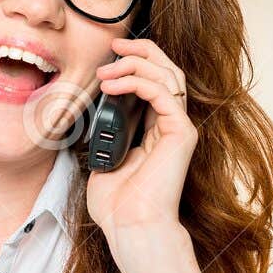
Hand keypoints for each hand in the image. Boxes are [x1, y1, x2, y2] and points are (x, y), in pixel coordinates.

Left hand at [84, 37, 195, 244]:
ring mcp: (179, 128)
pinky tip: (115, 86)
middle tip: (114, 45)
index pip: (154, 82)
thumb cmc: (117, 205)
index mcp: (155, 129)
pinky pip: (164, 93)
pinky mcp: (181, 133)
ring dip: (134, 66)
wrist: (131, 227)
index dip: (135, 63)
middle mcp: (171, 125)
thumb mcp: (103, 160)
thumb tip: (91, 115)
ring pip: (167, 76)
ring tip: (106, 70)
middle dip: (140, 52)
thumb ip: (105, 135)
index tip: (109, 55)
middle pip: (167, 70)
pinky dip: (139, 82)